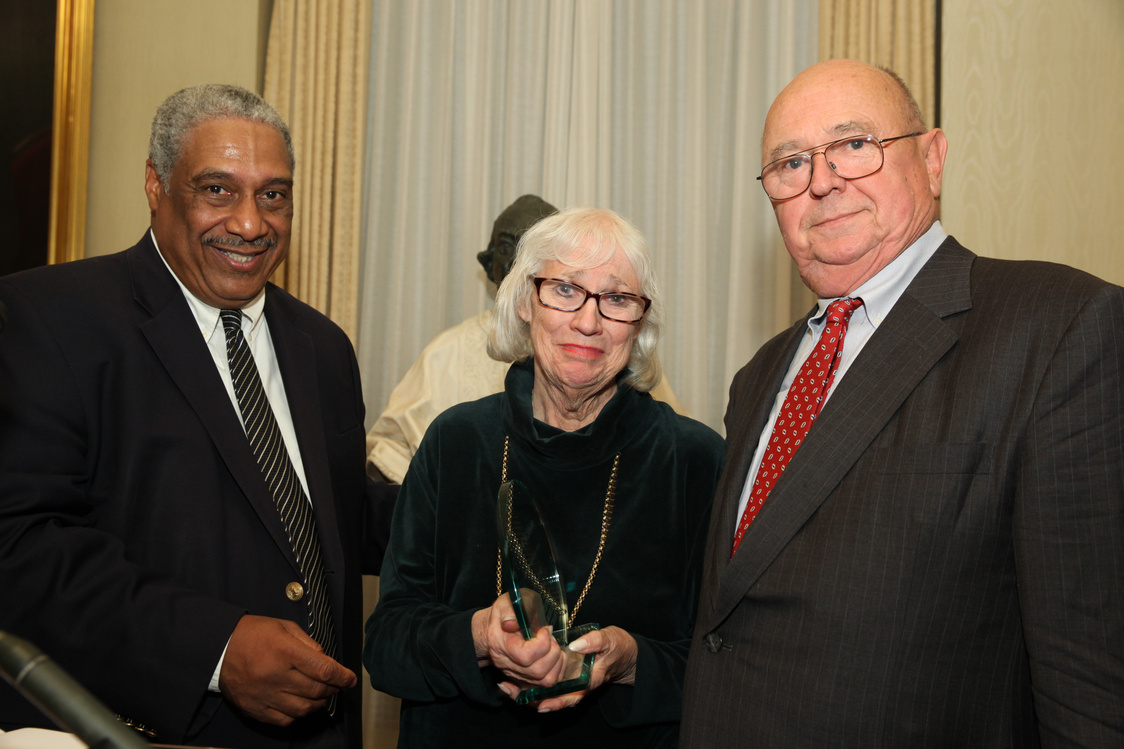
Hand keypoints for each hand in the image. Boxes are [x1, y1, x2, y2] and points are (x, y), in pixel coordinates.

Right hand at [218, 614, 356, 725]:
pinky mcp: (255, 708)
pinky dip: (298, 714)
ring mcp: (265, 694)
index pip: (324, 669)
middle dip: (332, 689)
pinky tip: (300, 704)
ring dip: (318, 704)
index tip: (350, 679)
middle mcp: (276, 675)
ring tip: (320, 695)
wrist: (218, 648)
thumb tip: (325, 659)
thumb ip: (308, 643)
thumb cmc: (252, 634)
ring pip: (304, 708)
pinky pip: (284, 719)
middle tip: (335, 685)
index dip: (343, 677)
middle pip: (316, 690)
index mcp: (285, 652)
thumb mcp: (284, 627)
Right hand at [471, 594, 567, 687]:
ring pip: (544, 681)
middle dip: (553, 654)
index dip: (542, 643)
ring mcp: (515, 674)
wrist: (496, 625)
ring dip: (557, 664)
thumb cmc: (505, 612)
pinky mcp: (524, 679)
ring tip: (554, 647)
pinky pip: (546, 684)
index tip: (545, 630)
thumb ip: (509, 611)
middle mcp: (506, 664)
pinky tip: (555, 656)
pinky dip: (557, 671)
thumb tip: (511, 623)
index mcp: (500, 644)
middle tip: (552, 639)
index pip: (525, 656)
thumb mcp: (507, 603)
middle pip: (537, 671)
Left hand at [512, 626, 637, 711]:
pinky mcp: (564, 675)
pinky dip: (531, 683)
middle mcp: (577, 685)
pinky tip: (515, 678)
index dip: (554, 702)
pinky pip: (546, 683)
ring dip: (526, 692)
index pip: (570, 696)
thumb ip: (594, 641)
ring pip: (546, 693)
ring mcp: (570, 681)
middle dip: (531, 698)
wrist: (623, 652)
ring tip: (506, 687)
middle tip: (510, 691)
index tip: (540, 704)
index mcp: (589, 680)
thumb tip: (575, 645)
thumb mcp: (610, 640)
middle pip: (553, 699)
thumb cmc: (618, 647)